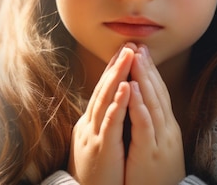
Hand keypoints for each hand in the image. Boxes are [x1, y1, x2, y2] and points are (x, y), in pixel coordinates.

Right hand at [68, 44, 135, 184]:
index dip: (112, 72)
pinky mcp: (101, 148)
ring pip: (105, 100)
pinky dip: (118, 103)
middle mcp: (88, 126)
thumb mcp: (95, 147)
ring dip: (117, 76)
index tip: (122, 53)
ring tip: (128, 56)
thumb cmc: (93, 177)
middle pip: (102, 90)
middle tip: (127, 45)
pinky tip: (126, 87)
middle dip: (115, 66)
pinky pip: (110, 122)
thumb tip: (106, 112)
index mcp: (89, 125)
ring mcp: (93, 136)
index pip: (102, 93)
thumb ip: (99, 128)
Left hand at [125, 45, 184, 184]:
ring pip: (152, 103)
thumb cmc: (154, 176)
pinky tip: (133, 88)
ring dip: (144, 78)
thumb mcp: (153, 146)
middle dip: (147, 68)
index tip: (141, 52)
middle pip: (157, 93)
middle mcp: (166, 130)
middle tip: (138, 45)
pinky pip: (145, 124)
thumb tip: (141, 106)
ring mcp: (160, 140)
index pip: (158, 93)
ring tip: (136, 58)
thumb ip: (149, 126)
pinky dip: (139, 104)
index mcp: (165, 128)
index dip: (150, 72)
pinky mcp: (151, 152)